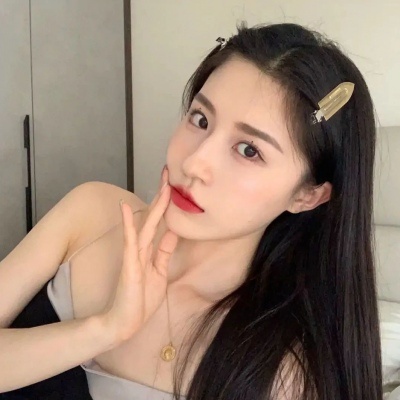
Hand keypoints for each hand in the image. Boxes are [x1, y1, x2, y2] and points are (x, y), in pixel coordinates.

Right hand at [101, 166, 177, 343]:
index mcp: (151, 251)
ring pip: (147, 225)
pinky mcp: (129, 265)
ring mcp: (135, 256)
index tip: (174, 187)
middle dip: (163, 197)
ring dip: (154, 205)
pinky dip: (129, 225)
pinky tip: (125, 208)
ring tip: (161, 184)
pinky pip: (130, 242)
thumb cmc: (142, 299)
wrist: (125, 322)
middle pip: (155, 218)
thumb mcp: (160, 272)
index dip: (167, 205)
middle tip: (169, 175)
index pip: (161, 223)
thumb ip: (165, 252)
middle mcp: (142, 249)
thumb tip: (174, 232)